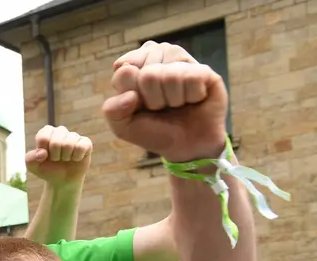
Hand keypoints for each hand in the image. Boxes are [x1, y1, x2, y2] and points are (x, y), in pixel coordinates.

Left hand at [26, 124, 92, 187]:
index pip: (43, 138)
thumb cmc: (47, 169)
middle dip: (55, 156)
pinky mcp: (86, 142)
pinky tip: (75, 158)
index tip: (44, 157)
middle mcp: (60, 131)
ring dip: (65, 157)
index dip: (43, 152)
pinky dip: (76, 157)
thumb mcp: (32, 166)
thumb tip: (43, 153)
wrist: (62, 180)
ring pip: (69, 144)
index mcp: (46, 132)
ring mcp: (74, 136)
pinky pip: (81, 147)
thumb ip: (30, 159)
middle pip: (56, 142)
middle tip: (56, 159)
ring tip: (65, 159)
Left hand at [103, 41, 227, 161]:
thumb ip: (112, 110)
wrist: (185, 146)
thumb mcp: (123, 126)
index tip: (139, 104)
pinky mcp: (205, 71)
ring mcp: (183, 62)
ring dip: (171, 99)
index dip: (131, 92)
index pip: (125, 68)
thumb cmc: (153, 131)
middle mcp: (159, 58)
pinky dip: (190, 97)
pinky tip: (193, 100)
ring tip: (176, 104)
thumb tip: (131, 95)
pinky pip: (192, 78)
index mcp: (136, 66)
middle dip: (152, 99)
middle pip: (147, 74)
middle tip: (160, 107)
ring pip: (169, 75)